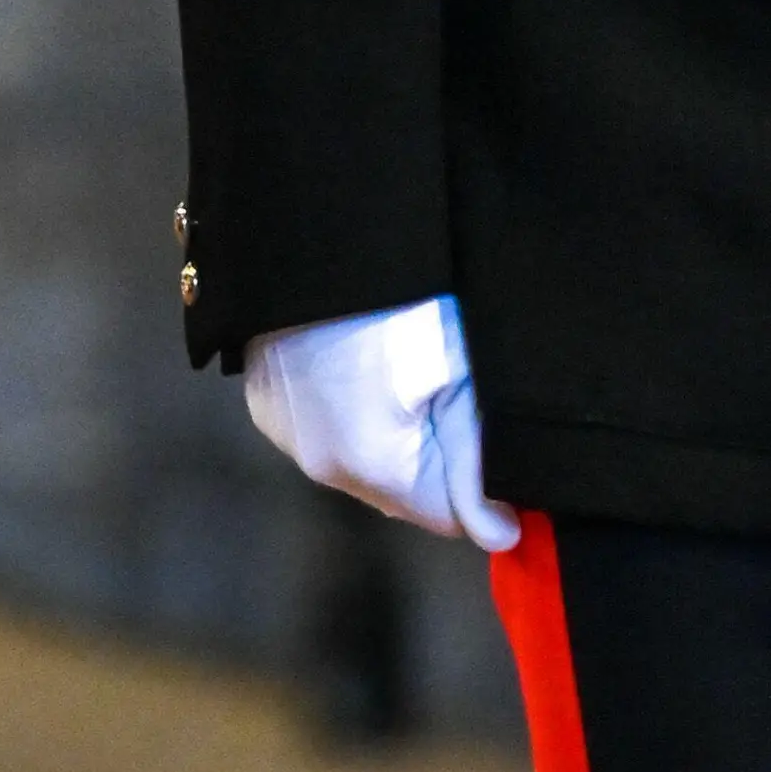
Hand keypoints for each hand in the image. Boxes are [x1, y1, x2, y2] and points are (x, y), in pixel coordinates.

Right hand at [242, 295, 519, 550]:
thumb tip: (499, 536)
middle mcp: (324, 465)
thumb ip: (476, 463)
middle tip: (460, 397)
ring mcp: (288, 436)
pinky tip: (370, 367)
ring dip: (397, 440)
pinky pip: (327, 433)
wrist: (319, 236)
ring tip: (414, 374)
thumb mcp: (459, 374)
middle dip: (439, 463)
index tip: (501, 452)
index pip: (449, 518)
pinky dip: (357, 416)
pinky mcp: (269, 406)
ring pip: (364, 465)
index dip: (485, 490)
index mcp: (374, 464)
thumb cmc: (404, 297)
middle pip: (404, 493)